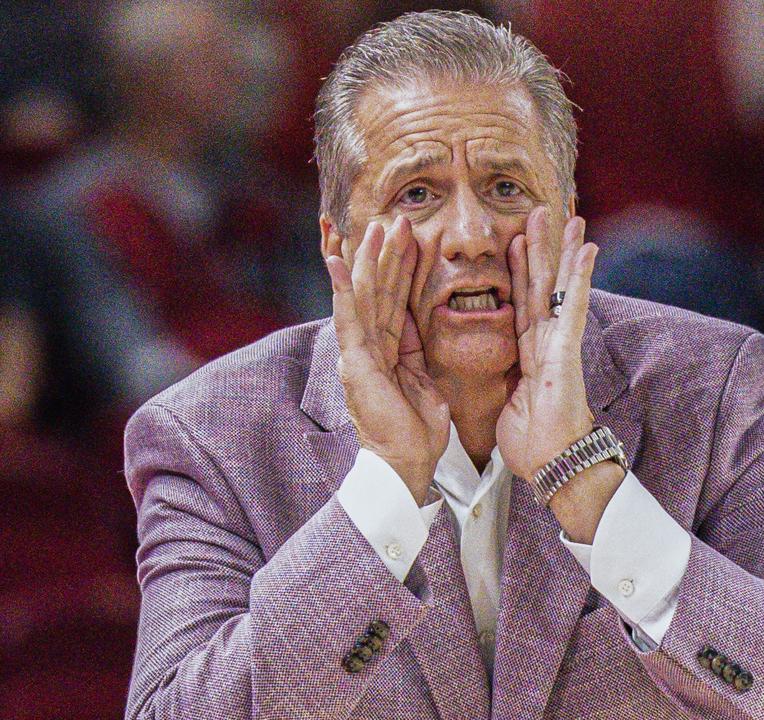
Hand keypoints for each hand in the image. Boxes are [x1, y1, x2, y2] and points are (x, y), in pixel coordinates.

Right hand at [326, 217, 449, 503]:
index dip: (401, 269)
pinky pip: (351, 319)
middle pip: (378, 292)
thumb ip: (418, 351)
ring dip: (370, 260)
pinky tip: (339, 261)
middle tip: (395, 219)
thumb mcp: (424, 381)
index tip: (409, 237)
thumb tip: (420, 324)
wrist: (406, 464)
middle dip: (386, 255)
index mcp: (387, 351)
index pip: (394, 301)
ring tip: (378, 227)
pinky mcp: (357, 363)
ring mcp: (359, 354)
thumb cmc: (417, 431)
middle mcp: (368, 348)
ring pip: (365, 297)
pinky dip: (345, 288)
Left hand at [496, 208, 597, 481]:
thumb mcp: (507, 405)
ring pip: (557, 287)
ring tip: (565, 216)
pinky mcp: (567, 349)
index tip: (516, 242)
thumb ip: (504, 385)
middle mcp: (546, 342)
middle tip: (538, 213)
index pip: (521, 303)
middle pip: (539, 285)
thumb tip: (498, 386)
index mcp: (529, 354)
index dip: (519, 272)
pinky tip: (586, 248)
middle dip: (539, 249)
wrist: (555, 466)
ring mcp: (559, 343)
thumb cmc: (534, 444)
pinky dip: (579, 276)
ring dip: (560, 250)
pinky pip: (571, 305)